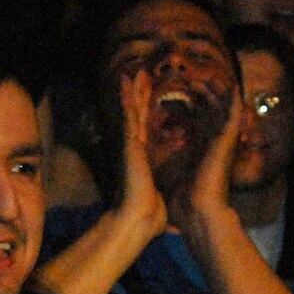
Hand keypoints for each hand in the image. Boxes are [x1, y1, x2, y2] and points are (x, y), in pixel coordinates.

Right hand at [115, 70, 167, 238]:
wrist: (138, 221)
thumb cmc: (148, 215)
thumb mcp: (159, 196)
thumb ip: (160, 189)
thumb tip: (166, 197)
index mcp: (143, 160)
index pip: (146, 130)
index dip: (147, 114)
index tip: (150, 99)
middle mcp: (135, 150)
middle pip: (137, 116)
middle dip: (139, 97)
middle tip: (141, 76)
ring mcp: (131, 146)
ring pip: (131, 112)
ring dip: (132, 92)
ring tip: (134, 73)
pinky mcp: (131, 144)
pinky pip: (129, 116)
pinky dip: (127, 98)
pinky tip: (127, 83)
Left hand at [179, 84, 243, 225]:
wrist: (196, 212)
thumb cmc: (183, 200)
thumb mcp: (171, 171)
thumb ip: (168, 160)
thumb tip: (153, 154)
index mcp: (201, 149)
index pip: (200, 119)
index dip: (192, 103)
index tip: (180, 89)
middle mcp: (214, 143)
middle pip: (212, 109)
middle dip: (202, 92)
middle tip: (189, 76)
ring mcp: (222, 142)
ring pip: (224, 108)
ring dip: (215, 91)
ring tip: (203, 75)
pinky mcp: (227, 142)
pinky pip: (235, 116)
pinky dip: (234, 101)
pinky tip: (231, 85)